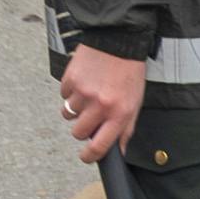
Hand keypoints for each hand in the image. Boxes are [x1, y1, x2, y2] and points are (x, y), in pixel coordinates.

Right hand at [58, 41, 148, 164]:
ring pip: (68, 114)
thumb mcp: (135, 103)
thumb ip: (126, 128)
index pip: (100, 146)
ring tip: (88, 94)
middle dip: (82, 128)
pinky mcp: (70, 80)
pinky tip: (83, 82)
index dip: (90, 156)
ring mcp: (83, 92)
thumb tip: (119, 150)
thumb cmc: (129, 72)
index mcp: (119, 113)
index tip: (86, 157)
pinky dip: (71, 92)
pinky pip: (64, 95)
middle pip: (79, 132)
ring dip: (76, 108)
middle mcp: (100, 105)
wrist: (117, 41)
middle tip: (90, 117)